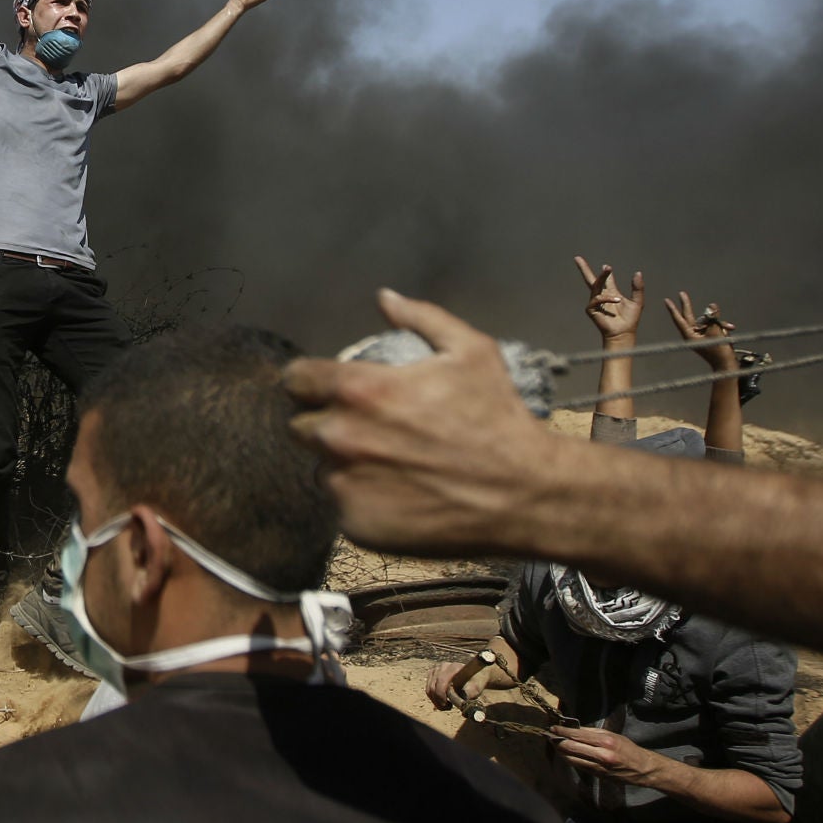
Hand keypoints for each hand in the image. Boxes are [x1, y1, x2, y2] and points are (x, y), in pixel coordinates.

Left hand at [283, 290, 559, 556]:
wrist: (525, 494)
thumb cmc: (498, 418)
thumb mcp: (471, 352)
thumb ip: (422, 318)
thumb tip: (385, 297)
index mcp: (357, 390)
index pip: (296, 380)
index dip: (309, 383)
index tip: (326, 390)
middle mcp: (340, 437)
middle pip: (301, 427)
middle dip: (324, 424)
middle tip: (363, 430)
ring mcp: (344, 484)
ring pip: (323, 469)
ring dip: (344, 465)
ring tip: (387, 465)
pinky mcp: (355, 524)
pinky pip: (344, 507)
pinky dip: (362, 501)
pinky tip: (398, 496)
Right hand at [426, 658, 504, 710]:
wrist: (475, 674)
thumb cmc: (476, 682)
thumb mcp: (476, 689)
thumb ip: (468, 696)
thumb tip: (463, 707)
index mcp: (454, 668)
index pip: (441, 683)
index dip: (441, 697)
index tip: (449, 706)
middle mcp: (443, 666)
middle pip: (433, 687)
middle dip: (438, 701)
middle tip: (448, 708)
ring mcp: (436, 669)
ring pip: (429, 689)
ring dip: (435, 700)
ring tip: (446, 705)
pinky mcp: (432, 673)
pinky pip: (428, 688)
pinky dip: (433, 697)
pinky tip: (443, 700)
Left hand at [552, 725, 665, 787]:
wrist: (643, 769)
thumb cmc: (628, 749)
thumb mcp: (612, 735)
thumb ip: (592, 733)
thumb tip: (574, 729)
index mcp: (606, 742)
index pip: (577, 735)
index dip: (562, 731)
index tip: (553, 728)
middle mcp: (601, 755)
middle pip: (571, 747)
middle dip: (557, 741)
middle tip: (549, 735)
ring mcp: (599, 767)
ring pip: (572, 758)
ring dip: (560, 751)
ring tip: (553, 744)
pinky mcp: (598, 775)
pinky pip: (579, 766)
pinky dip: (570, 759)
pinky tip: (564, 754)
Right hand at [575, 257, 643, 343]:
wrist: (624, 333)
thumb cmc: (630, 320)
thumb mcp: (638, 301)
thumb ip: (638, 288)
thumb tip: (638, 273)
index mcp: (612, 293)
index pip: (606, 279)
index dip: (606, 272)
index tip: (605, 265)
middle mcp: (602, 296)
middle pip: (591, 279)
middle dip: (584, 269)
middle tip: (578, 258)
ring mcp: (596, 302)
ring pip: (595, 285)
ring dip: (601, 276)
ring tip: (608, 268)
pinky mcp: (591, 309)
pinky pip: (596, 299)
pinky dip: (606, 298)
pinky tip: (617, 300)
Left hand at [666, 292, 739, 373]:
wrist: (727, 365)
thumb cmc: (719, 351)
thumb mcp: (716, 332)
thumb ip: (713, 318)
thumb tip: (711, 305)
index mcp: (689, 335)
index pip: (679, 319)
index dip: (673, 309)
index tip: (666, 300)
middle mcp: (693, 335)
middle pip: (690, 316)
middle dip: (688, 305)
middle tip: (681, 293)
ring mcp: (700, 336)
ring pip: (707, 321)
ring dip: (718, 322)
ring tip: (727, 328)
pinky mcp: (708, 337)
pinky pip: (713, 326)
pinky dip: (722, 327)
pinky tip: (730, 329)